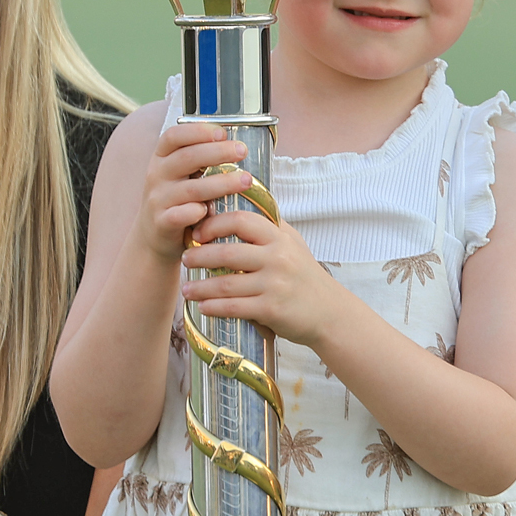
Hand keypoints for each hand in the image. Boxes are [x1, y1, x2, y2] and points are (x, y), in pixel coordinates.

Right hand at [134, 124, 254, 261]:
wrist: (154, 235)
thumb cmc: (176, 199)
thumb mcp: (182, 173)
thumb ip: (201, 158)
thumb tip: (235, 144)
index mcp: (162, 157)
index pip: (174, 136)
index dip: (198, 131)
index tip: (222, 133)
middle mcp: (158, 175)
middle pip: (186, 158)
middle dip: (218, 152)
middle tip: (242, 151)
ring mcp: (158, 200)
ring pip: (190, 188)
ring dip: (221, 183)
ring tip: (245, 180)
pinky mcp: (161, 223)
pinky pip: (178, 216)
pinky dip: (194, 212)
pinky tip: (210, 210)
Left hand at [180, 206, 353, 349]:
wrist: (330, 312)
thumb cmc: (305, 276)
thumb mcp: (293, 243)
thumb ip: (269, 226)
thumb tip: (239, 202)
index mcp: (280, 237)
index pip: (241, 220)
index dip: (214, 223)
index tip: (198, 233)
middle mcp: (278, 258)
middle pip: (227, 252)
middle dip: (199, 256)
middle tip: (185, 259)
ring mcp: (275, 284)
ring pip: (226, 283)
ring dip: (201, 287)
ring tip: (186, 288)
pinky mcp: (272, 309)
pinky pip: (234, 307)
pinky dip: (214, 307)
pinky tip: (202, 307)